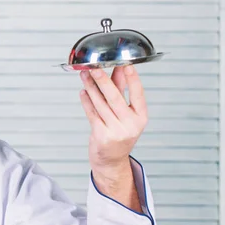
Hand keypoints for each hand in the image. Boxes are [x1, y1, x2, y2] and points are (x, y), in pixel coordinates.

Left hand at [79, 65, 147, 179]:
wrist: (111, 160)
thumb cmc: (119, 133)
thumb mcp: (126, 114)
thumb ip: (122, 91)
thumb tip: (119, 68)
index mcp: (141, 117)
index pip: (138, 95)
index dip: (133, 79)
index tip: (125, 65)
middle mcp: (130, 125)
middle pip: (115, 98)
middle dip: (103, 81)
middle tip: (95, 68)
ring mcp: (116, 132)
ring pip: (100, 105)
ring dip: (91, 88)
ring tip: (84, 76)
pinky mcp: (101, 136)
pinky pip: (92, 114)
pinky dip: (86, 101)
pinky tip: (83, 92)